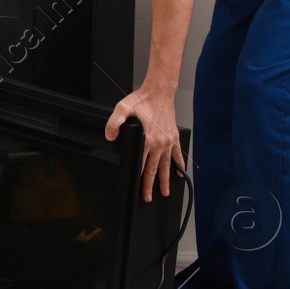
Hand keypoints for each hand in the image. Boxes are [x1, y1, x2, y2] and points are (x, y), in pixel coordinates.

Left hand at [103, 82, 184, 200]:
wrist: (159, 91)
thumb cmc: (143, 100)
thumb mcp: (122, 108)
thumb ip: (114, 123)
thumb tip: (110, 137)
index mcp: (147, 139)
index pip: (141, 164)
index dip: (139, 178)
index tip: (139, 190)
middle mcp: (159, 142)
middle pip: (154, 169)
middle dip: (151, 185)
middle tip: (148, 198)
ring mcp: (168, 141)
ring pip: (166, 165)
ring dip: (165, 180)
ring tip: (165, 192)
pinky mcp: (173, 137)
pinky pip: (178, 154)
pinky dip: (179, 164)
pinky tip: (179, 173)